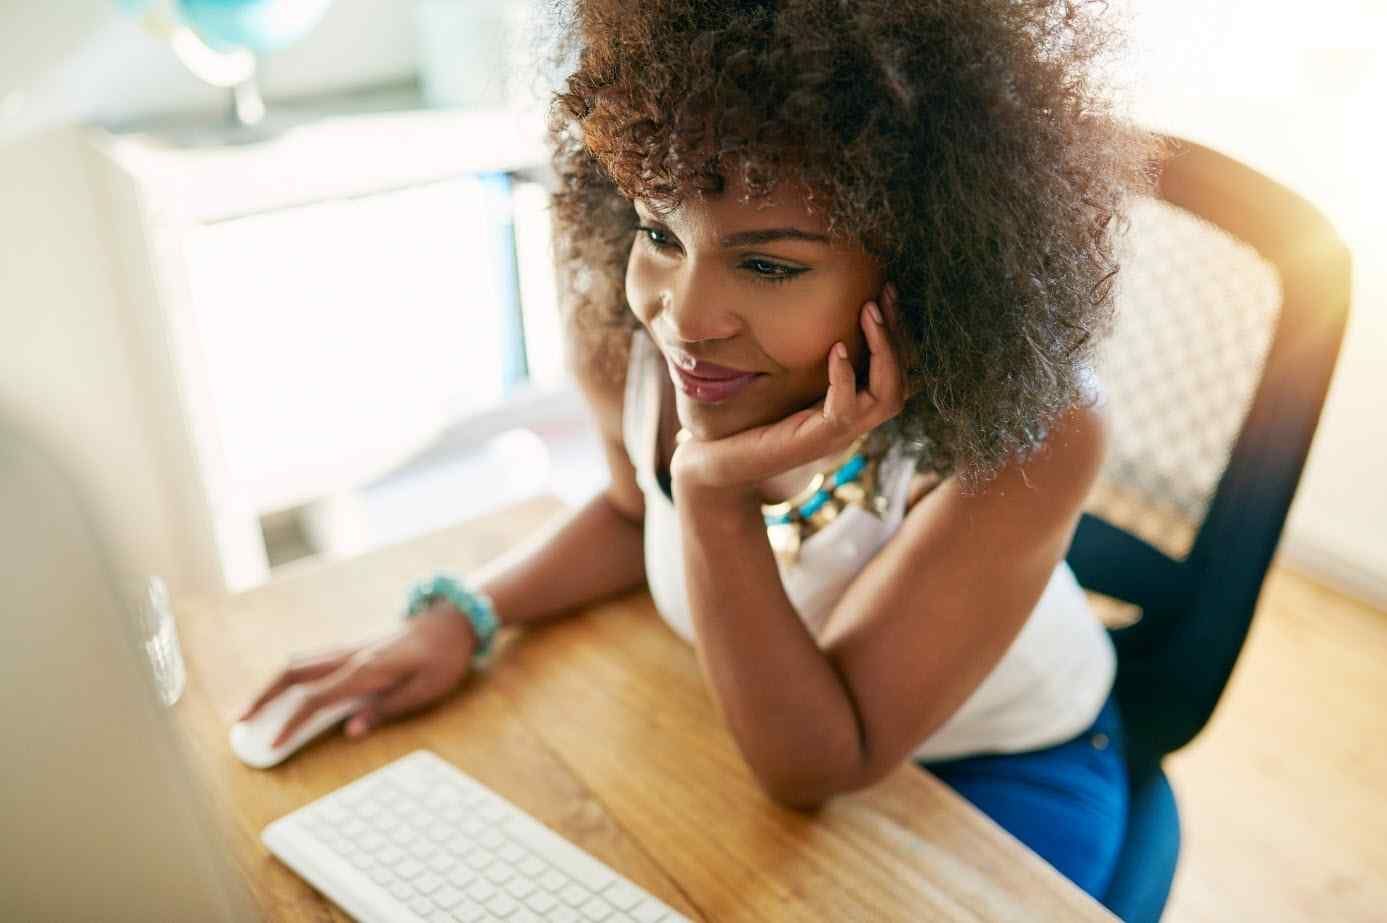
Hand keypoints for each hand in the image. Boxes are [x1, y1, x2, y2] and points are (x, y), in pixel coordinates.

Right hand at [236, 603, 479, 747]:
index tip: (271, 743)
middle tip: (238, 721)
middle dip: (262, 696)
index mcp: (366, 669)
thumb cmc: (443, 658)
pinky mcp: (351, 649)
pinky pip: (311, 662)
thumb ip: (386, 710)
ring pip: (297, 664)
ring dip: (270, 685)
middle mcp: (350, 655)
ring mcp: (348, 649)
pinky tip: (280, 693)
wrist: (453, 621)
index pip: (316, 698)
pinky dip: (289, 678)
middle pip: (293, 673)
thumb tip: (350, 731)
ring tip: (249, 709)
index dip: (291, 722)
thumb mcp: (425, 691)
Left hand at [671, 282, 906, 495]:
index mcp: (850, 408)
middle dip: (898, 336)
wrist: (718, 462)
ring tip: (869, 315)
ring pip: (887, 398)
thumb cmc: (749, 419)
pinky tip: (835, 349)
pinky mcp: (815, 440)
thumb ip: (810, 360)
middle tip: (883, 295)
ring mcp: (837, 436)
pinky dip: (845, 377)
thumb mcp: (788, 382)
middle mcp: (853, 424)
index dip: (897, 333)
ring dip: (884, 353)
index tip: (886, 293)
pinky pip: (846, 410)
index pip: (896, 373)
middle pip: (901, 384)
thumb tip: (818, 311)